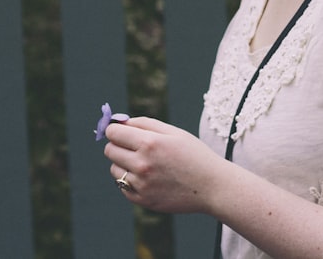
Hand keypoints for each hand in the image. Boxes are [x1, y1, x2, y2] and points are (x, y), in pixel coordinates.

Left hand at [103, 117, 222, 214]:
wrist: (212, 186)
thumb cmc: (194, 154)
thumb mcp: (174, 132)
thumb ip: (145, 123)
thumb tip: (120, 122)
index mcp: (149, 143)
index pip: (113, 133)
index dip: (115, 130)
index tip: (120, 131)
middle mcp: (142, 164)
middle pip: (110, 151)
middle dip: (118, 145)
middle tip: (133, 146)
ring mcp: (141, 185)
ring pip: (114, 170)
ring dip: (123, 164)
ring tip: (145, 163)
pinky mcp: (143, 200)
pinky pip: (123, 187)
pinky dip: (130, 181)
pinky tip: (149, 178)